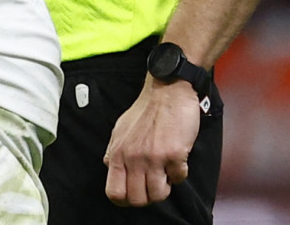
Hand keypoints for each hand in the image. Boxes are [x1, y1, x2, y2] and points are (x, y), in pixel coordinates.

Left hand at [103, 78, 200, 206]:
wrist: (167, 91)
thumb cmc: (146, 109)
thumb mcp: (121, 129)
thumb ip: (114, 150)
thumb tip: (109, 166)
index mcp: (118, 152)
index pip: (114, 192)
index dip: (125, 199)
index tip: (135, 194)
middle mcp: (133, 157)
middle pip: (137, 199)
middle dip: (148, 196)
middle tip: (154, 184)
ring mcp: (153, 157)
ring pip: (158, 195)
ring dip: (165, 187)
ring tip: (166, 173)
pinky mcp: (174, 154)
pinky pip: (179, 179)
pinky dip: (180, 173)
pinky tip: (178, 159)